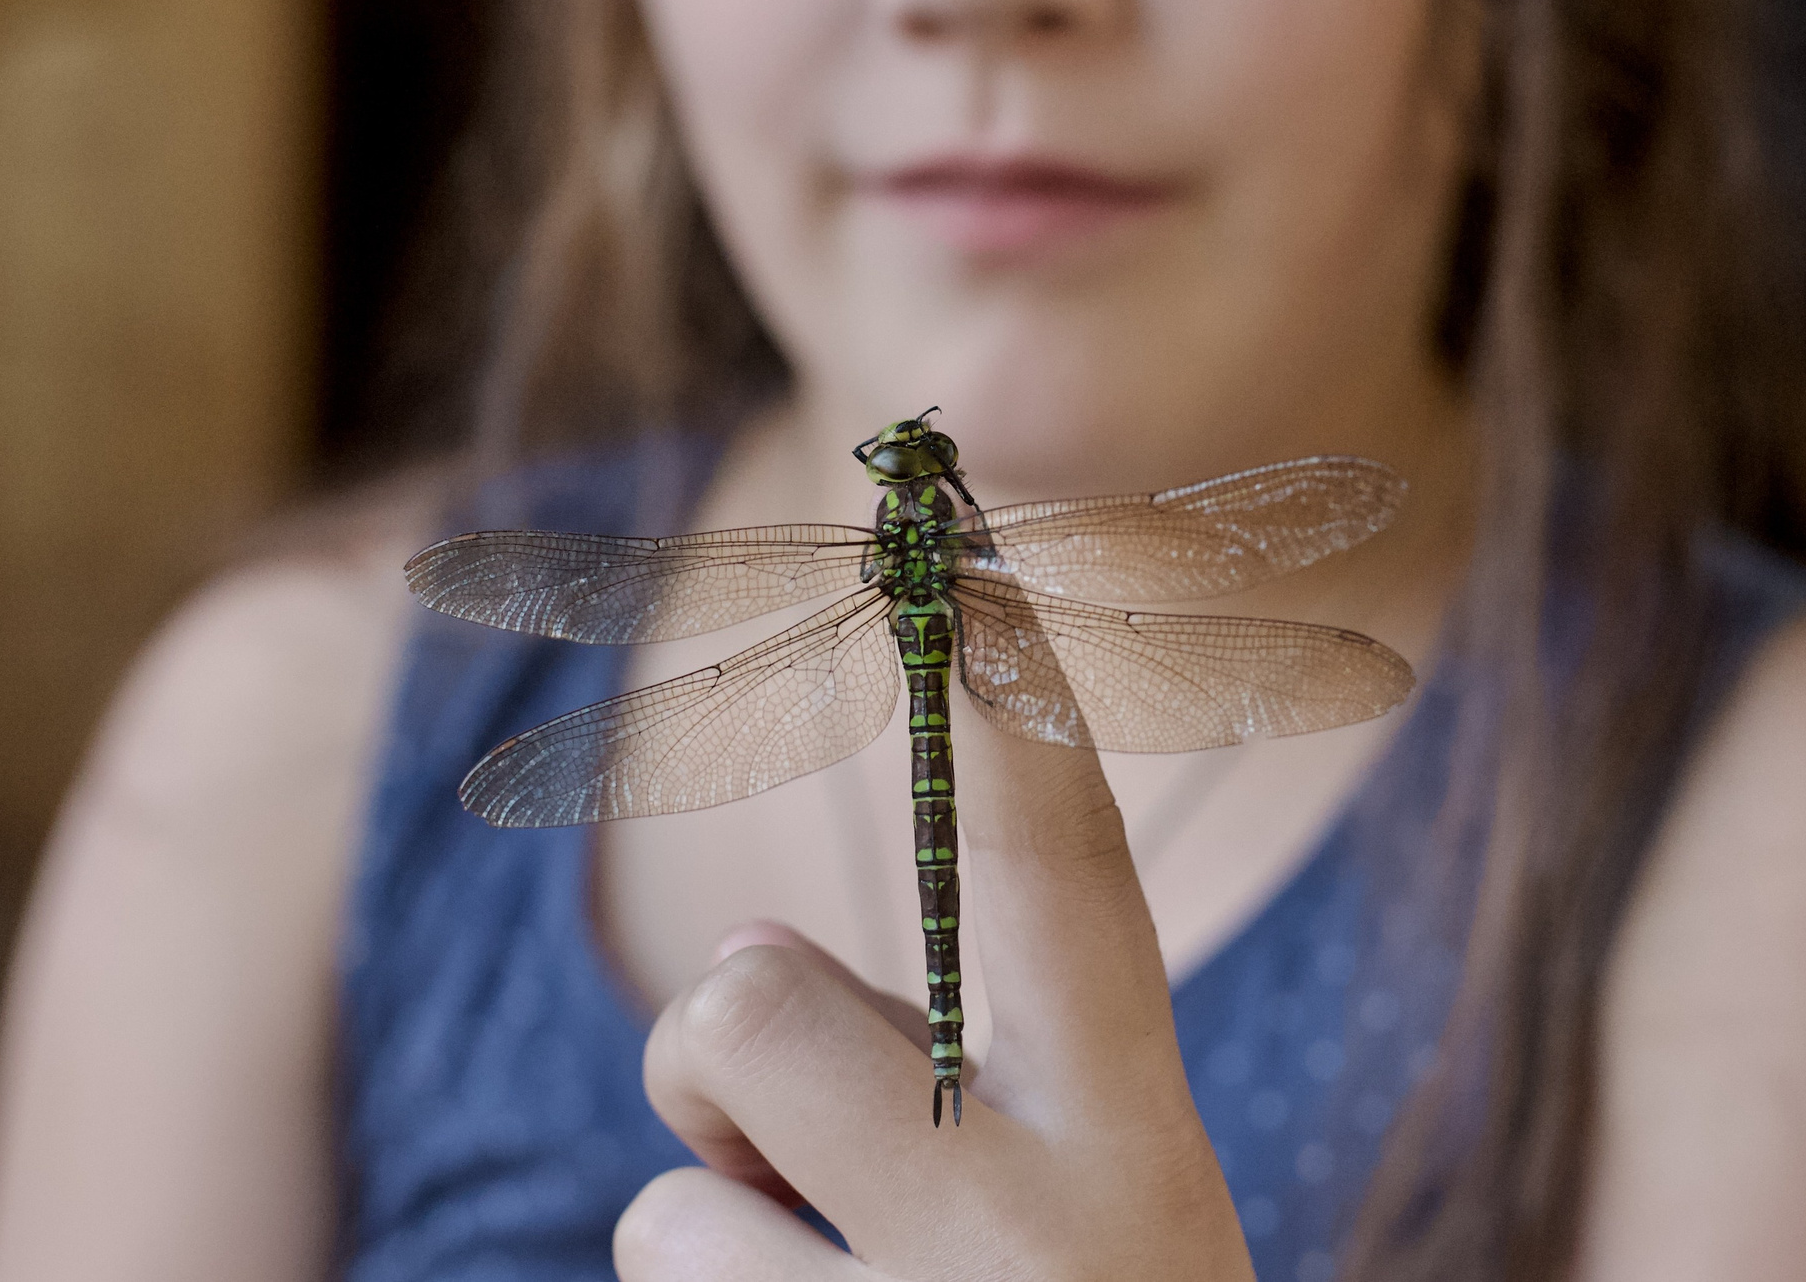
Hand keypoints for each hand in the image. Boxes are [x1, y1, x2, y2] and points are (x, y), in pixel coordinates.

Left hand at [616, 714, 1257, 1281]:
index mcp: (1133, 1153)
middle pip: (760, 1008)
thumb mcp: (1089, 1209)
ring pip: (672, 1207)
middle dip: (713, 1051)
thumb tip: (739, 962)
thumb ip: (941, 1073)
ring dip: (718, 1239)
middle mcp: (1029, 1235)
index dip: (1012, 731)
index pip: (1066, 886)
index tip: (974, 590)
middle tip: (768, 1150)